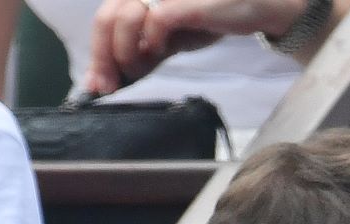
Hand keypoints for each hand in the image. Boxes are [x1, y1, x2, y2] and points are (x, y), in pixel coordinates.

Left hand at [83, 0, 304, 94]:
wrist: (253, 5)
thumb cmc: (210, 19)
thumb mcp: (171, 41)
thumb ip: (144, 54)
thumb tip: (114, 79)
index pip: (104, 22)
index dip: (97, 54)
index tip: (97, 85)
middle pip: (105, 20)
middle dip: (103, 59)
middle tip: (108, 88)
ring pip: (122, 19)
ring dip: (125, 51)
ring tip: (140, 68)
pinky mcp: (181, 2)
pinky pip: (156, 21)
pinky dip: (152, 41)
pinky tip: (161, 51)